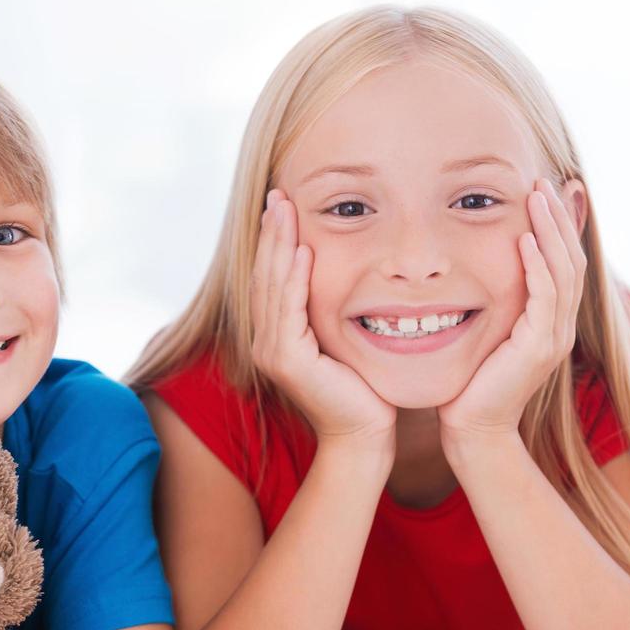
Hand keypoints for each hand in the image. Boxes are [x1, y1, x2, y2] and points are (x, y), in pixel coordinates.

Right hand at [251, 190, 395, 452]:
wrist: (365, 435)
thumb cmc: (363, 389)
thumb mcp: (343, 340)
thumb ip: (331, 311)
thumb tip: (341, 272)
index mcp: (276, 336)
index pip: (271, 277)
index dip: (275, 240)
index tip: (283, 203)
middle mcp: (266, 342)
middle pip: (265, 275)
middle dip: (272, 233)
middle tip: (279, 194)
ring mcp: (272, 352)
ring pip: (273, 286)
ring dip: (279, 245)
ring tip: (285, 210)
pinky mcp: (288, 361)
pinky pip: (289, 310)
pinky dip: (295, 279)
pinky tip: (304, 252)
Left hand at [438, 179, 585, 455]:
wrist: (473, 430)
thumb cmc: (470, 382)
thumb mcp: (486, 333)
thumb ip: (494, 304)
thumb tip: (477, 270)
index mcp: (551, 322)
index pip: (564, 263)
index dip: (560, 226)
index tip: (549, 190)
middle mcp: (560, 327)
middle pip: (571, 260)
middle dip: (559, 218)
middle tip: (545, 181)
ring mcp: (554, 338)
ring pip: (563, 272)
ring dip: (550, 231)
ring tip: (537, 197)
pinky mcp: (538, 349)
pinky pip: (544, 298)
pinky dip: (537, 266)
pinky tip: (524, 241)